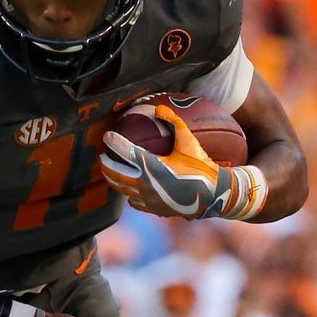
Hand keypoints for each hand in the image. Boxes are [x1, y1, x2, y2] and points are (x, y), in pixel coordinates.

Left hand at [100, 105, 263, 219]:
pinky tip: (128, 191)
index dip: (114, 142)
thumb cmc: (201, 165)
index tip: (106, 135)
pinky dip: (129, 195)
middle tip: (103, 155)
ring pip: (122, 189)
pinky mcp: (155, 209)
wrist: (213, 194)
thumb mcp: (189, 140)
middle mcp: (146, 184)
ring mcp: (149, 199)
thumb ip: (173, 122)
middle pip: (117, 173)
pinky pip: (135, 202)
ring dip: (113, 179)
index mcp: (152, 166)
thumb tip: (159, 107)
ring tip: (109, 171)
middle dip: (107, 164)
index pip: (126, 151)